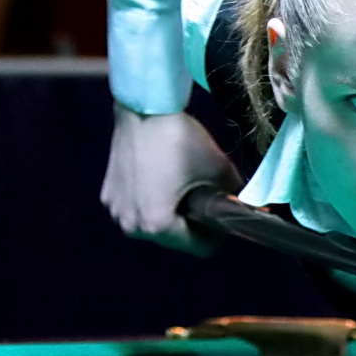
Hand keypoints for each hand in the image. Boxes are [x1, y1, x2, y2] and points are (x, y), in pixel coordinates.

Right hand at [100, 105, 241, 256]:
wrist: (144, 108)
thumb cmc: (180, 139)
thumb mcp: (219, 170)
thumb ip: (235, 198)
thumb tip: (246, 210)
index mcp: (156, 225)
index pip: (200, 248)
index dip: (218, 233)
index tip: (223, 211)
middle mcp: (131, 225)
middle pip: (176, 239)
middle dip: (194, 222)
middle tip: (205, 195)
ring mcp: (116, 210)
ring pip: (156, 225)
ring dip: (172, 212)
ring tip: (182, 184)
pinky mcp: (109, 194)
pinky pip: (138, 208)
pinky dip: (152, 200)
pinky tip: (162, 177)